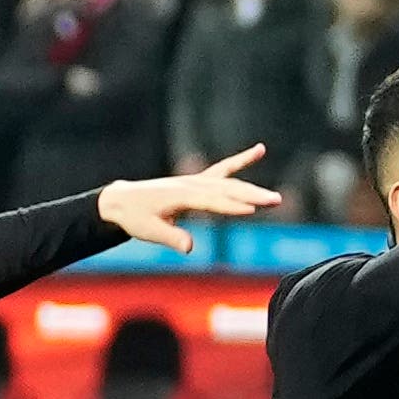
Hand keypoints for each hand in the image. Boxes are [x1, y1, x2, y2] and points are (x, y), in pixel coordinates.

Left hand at [93, 147, 280, 251]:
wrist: (122, 200)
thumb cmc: (135, 217)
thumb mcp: (149, 231)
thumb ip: (171, 237)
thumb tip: (190, 248)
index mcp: (181, 196)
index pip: (212, 201)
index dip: (232, 206)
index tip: (253, 210)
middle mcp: (192, 184)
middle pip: (227, 189)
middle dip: (252, 196)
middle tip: (275, 201)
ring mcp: (196, 180)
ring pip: (230, 182)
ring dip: (253, 189)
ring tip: (276, 198)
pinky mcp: (198, 181)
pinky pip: (224, 170)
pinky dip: (242, 160)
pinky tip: (260, 150)